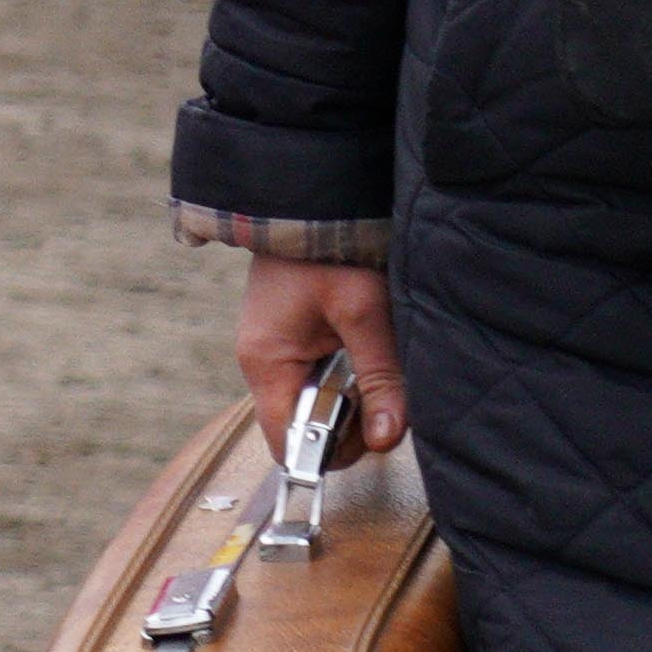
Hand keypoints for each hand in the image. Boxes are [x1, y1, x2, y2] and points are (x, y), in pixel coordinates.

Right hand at [227, 247, 408, 454]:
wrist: (310, 201)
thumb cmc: (330, 249)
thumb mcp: (365, 312)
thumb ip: (380, 377)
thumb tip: (388, 438)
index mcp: (267, 362)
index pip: (285, 442)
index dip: (327, 450)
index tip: (370, 434)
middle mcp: (262, 364)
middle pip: (303, 427)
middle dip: (348, 422)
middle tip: (382, 389)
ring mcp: (275, 351)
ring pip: (315, 404)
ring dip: (351, 397)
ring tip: (374, 360)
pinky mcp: (290, 339)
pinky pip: (318, 378)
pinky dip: (346, 376)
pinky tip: (363, 350)